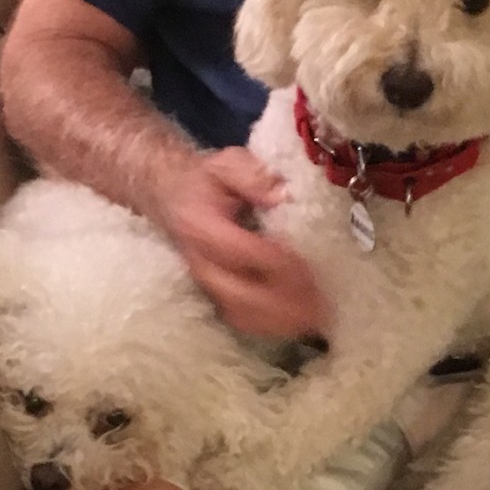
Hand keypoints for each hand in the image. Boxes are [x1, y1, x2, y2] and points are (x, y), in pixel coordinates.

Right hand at [150, 147, 329, 338]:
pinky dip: (266, 326)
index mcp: (202, 227)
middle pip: (240, 293)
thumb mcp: (227, 163)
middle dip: (283, 302)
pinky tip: (294, 326)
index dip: (276, 264)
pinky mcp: (211, 293)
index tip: (309, 269)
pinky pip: (237, 318)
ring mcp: (204, 281)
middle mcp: (200, 261)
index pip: (241, 252)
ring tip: (314, 322)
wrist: (168, 195)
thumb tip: (283, 195)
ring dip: (278, 321)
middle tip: (320, 307)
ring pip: (239, 311)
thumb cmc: (205, 180)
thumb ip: (252, 176)